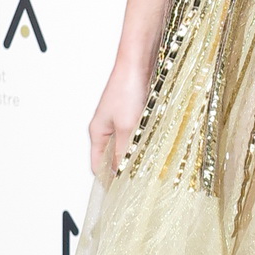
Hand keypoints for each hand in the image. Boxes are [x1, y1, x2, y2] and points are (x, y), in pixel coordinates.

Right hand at [88, 55, 151, 175]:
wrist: (139, 61)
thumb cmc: (127, 87)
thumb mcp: (127, 127)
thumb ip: (123, 152)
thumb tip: (120, 174)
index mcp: (98, 132)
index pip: (97, 165)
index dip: (107, 181)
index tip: (120, 194)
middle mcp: (107, 127)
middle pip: (113, 157)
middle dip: (125, 170)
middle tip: (139, 183)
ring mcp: (121, 120)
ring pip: (128, 147)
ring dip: (137, 156)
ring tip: (149, 169)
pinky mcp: (135, 113)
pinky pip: (139, 135)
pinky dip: (145, 143)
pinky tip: (156, 148)